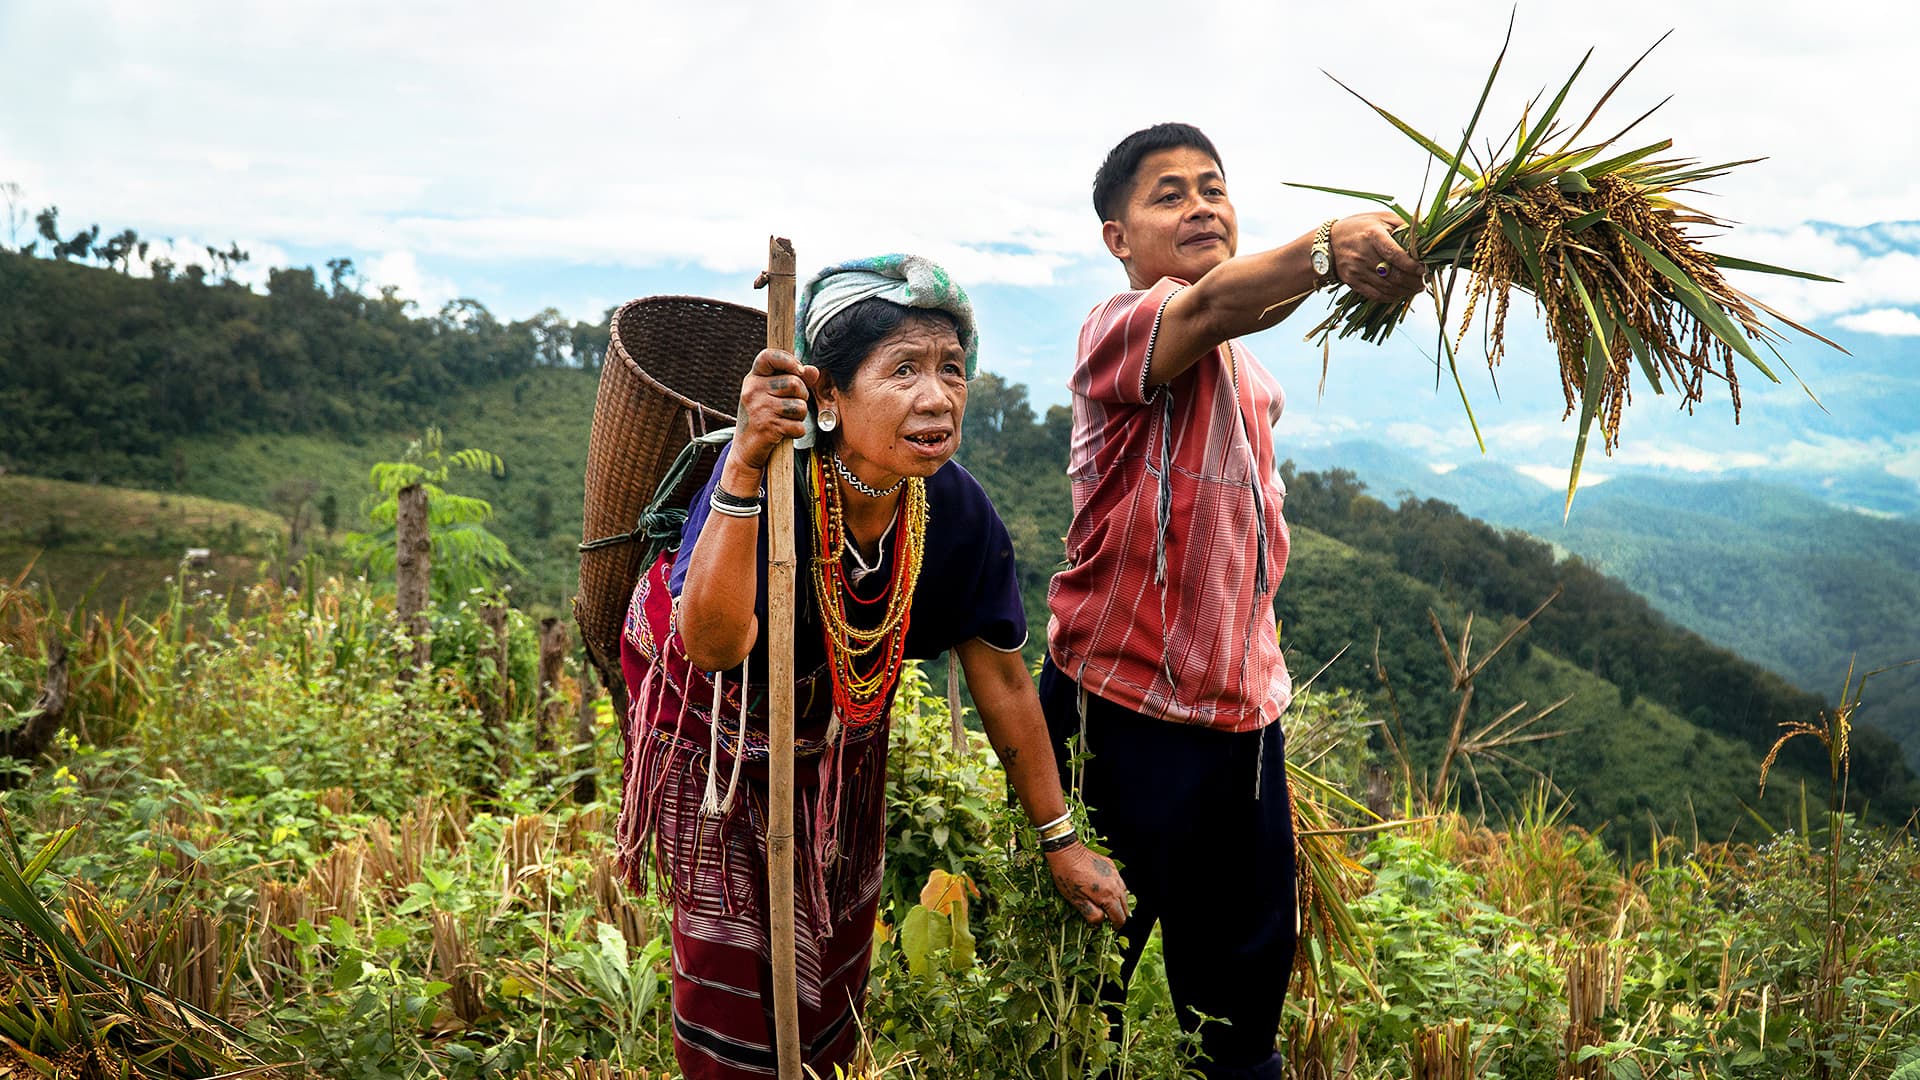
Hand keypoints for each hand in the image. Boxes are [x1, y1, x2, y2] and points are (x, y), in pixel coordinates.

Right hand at [733, 348, 819, 470]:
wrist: (746, 449)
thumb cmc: (762, 417)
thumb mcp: (772, 395)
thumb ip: (794, 379)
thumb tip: (813, 370)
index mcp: (753, 378)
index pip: (769, 356)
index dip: (788, 360)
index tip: (799, 370)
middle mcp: (753, 390)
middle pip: (794, 383)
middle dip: (801, 396)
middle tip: (790, 406)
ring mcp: (759, 408)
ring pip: (800, 406)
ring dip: (799, 416)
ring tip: (785, 420)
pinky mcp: (767, 427)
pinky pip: (799, 426)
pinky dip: (796, 432)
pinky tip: (783, 432)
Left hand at [1045, 842, 1130, 926]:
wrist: (1066, 852)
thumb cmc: (1068, 876)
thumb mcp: (1076, 901)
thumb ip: (1091, 915)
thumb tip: (1100, 924)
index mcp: (1107, 896)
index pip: (1119, 917)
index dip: (1116, 926)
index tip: (1111, 929)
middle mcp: (1115, 885)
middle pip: (1125, 907)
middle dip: (1119, 916)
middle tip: (1110, 920)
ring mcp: (1114, 874)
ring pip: (1124, 894)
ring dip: (1119, 903)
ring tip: (1109, 908)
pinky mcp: (1111, 866)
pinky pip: (1119, 882)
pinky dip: (1117, 890)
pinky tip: (1108, 892)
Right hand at [1332, 211, 1423, 302]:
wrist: (1328, 242)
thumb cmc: (1359, 227)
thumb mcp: (1381, 217)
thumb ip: (1404, 224)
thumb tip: (1427, 234)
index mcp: (1372, 235)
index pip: (1395, 254)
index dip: (1412, 265)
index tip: (1424, 269)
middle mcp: (1363, 254)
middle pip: (1394, 275)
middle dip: (1414, 281)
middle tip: (1424, 281)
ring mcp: (1357, 271)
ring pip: (1387, 288)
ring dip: (1406, 290)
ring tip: (1417, 288)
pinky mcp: (1353, 282)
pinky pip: (1376, 295)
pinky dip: (1392, 296)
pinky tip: (1401, 292)